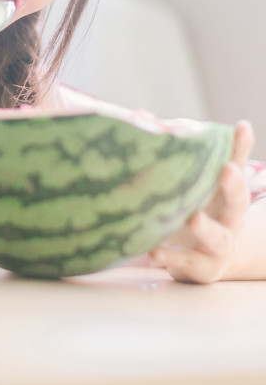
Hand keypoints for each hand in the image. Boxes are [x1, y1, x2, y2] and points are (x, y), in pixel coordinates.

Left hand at [149, 120, 253, 283]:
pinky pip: (191, 264)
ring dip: (206, 228)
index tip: (241, 126)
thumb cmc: (191, 211)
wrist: (205, 261)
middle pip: (238, 201)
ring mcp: (220, 245)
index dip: (240, 146)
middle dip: (234, 185)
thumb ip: (170, 154)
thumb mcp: (187, 184)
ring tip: (193, 219)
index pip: (235, 165)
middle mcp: (229, 218)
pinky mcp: (204, 269)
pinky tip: (155, 251)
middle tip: (226, 169)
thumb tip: (142, 115)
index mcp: (224, 192)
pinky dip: (174, 258)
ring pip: (219, 237)